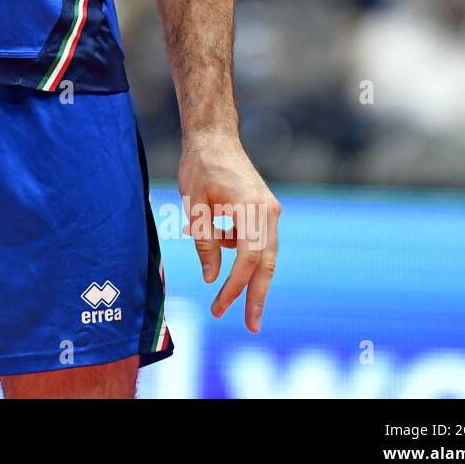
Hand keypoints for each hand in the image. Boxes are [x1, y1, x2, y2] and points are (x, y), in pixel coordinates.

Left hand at [178, 131, 279, 332]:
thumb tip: (211, 277)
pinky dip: (240, 252)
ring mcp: (270, 210)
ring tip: (229, 301)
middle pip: (267, 264)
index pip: (247, 260)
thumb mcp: (194, 206)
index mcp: (253, 210)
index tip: (220, 307)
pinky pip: (256, 240)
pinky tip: (217, 244)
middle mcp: (269, 212)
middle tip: (252, 326)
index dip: (235, 287)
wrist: (214, 137)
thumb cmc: (200, 166)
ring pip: (264, 254)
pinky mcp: (264, 209)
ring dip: (250, 278)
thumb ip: (204, 242)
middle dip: (258, 296)